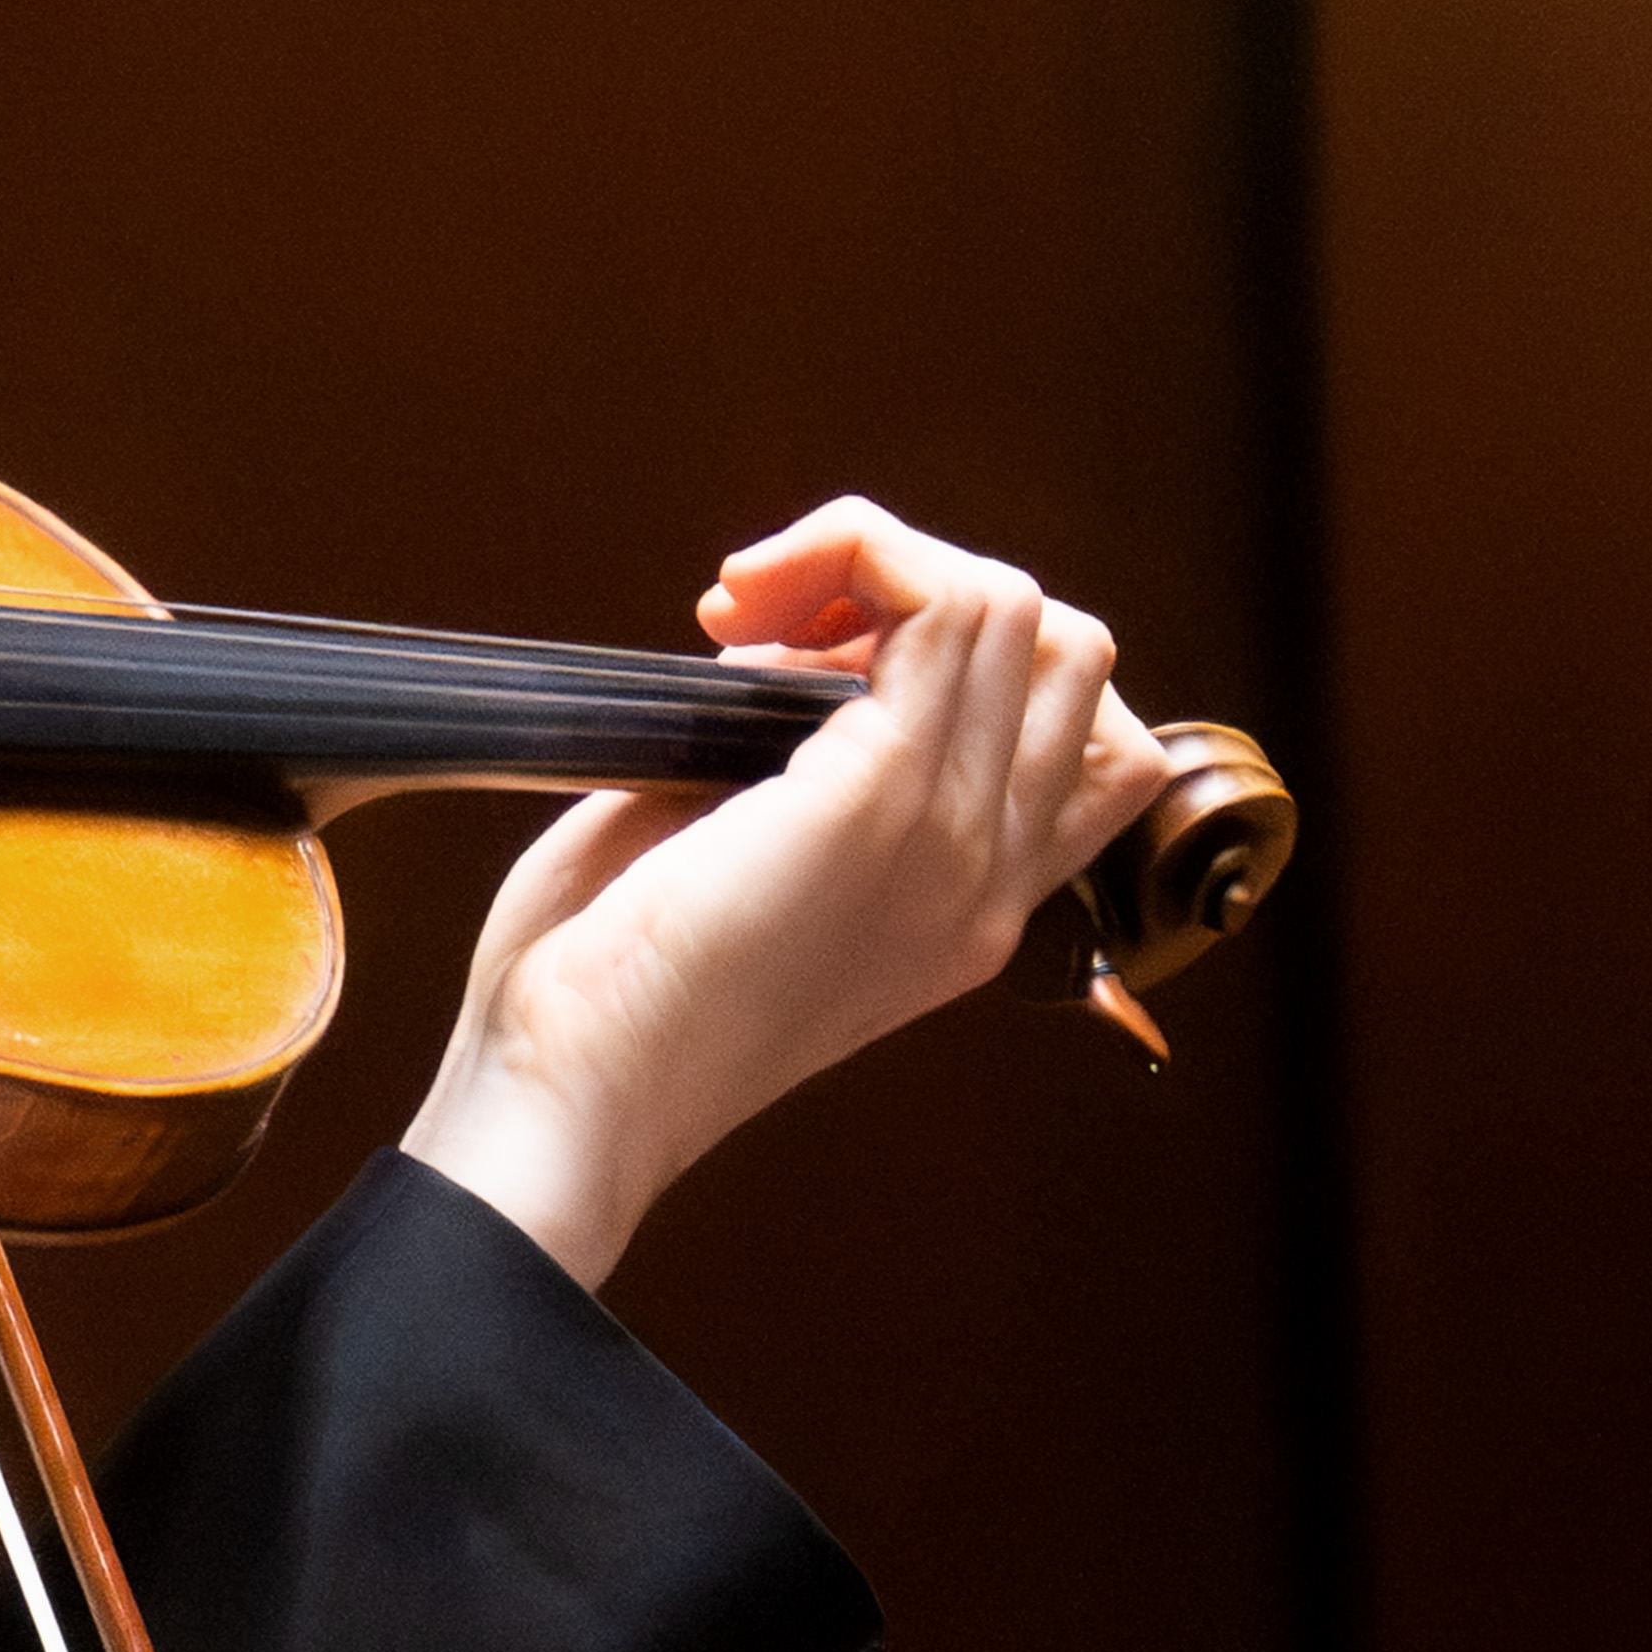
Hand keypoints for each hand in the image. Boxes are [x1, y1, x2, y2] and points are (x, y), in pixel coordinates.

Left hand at [397, 500, 1194, 1284]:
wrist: (568, 1100)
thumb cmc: (601, 993)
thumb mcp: (730, 859)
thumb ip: (794, 757)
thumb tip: (794, 639)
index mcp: (962, 908)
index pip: (1082, 742)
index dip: (960, 660)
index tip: (804, 665)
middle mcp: (987, 879)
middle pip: (1070, 659)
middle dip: (925, 589)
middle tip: (773, 626)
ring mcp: (952, 838)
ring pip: (1018, 611)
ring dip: (876, 561)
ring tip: (751, 611)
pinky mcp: (885, 798)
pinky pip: (944, 602)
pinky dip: (852, 550)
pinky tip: (746, 602)